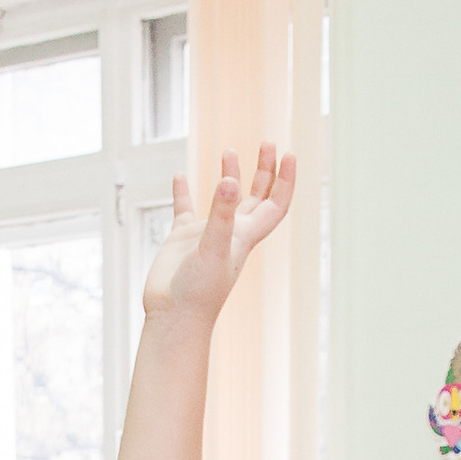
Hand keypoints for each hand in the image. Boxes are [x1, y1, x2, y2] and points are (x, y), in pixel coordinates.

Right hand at [140, 146, 295, 323]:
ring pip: (223, 199)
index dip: (285, 180)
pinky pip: (185, 209)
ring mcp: (206, 234)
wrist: (172, 316)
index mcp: (245, 236)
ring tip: (228, 150)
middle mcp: (230, 233)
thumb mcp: (213, 247)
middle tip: (267, 143)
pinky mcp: (182, 240)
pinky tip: (179, 175)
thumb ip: (221, 213)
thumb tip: (229, 180)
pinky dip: (183, 192)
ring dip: (230, 175)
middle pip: (256, 197)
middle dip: (265, 170)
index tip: (288, 153)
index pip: (275, 204)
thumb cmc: (198, 292)